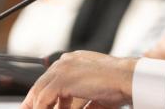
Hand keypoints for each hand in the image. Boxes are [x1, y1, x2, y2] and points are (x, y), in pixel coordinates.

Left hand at [20, 51, 136, 108]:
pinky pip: (43, 100)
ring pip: (39, 93)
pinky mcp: (62, 78)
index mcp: (73, 62)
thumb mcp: (93, 94)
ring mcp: (62, 68)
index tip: (39, 108)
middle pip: (40, 86)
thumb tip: (64, 108)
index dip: (42, 99)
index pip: (49, 81)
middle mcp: (65, 61)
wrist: (129, 78)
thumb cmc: (119, 86)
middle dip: (35, 105)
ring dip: (39, 108)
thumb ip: (76, 101)